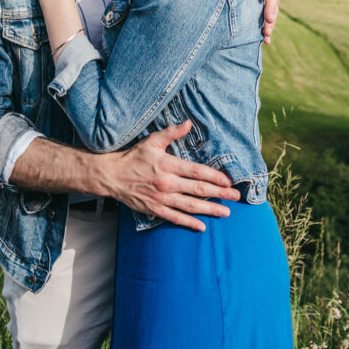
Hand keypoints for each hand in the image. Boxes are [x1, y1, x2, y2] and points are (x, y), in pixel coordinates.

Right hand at [105, 121, 240, 231]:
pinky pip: (175, 218)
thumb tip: (189, 123)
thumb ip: (172, 132)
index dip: (215, 177)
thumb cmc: (134, 157)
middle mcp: (167, 183)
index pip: (197, 172)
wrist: (112, 176)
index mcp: (168, 164)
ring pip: (191, 206)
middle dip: (220, 193)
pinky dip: (189, 222)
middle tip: (236, 197)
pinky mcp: (155, 209)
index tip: (228, 180)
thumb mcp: (152, 141)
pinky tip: (202, 226)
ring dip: (210, 209)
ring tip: (226, 212)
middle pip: (198, 189)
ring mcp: (161, 198)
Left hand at [243, 0, 286, 43]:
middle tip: (268, 18)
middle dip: (270, 9)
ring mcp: (272, 0)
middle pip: (272, 0)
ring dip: (270, 23)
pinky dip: (269, 30)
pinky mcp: (269, 9)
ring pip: (272, 12)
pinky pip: (270, 20)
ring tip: (267, 33)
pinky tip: (267, 42)